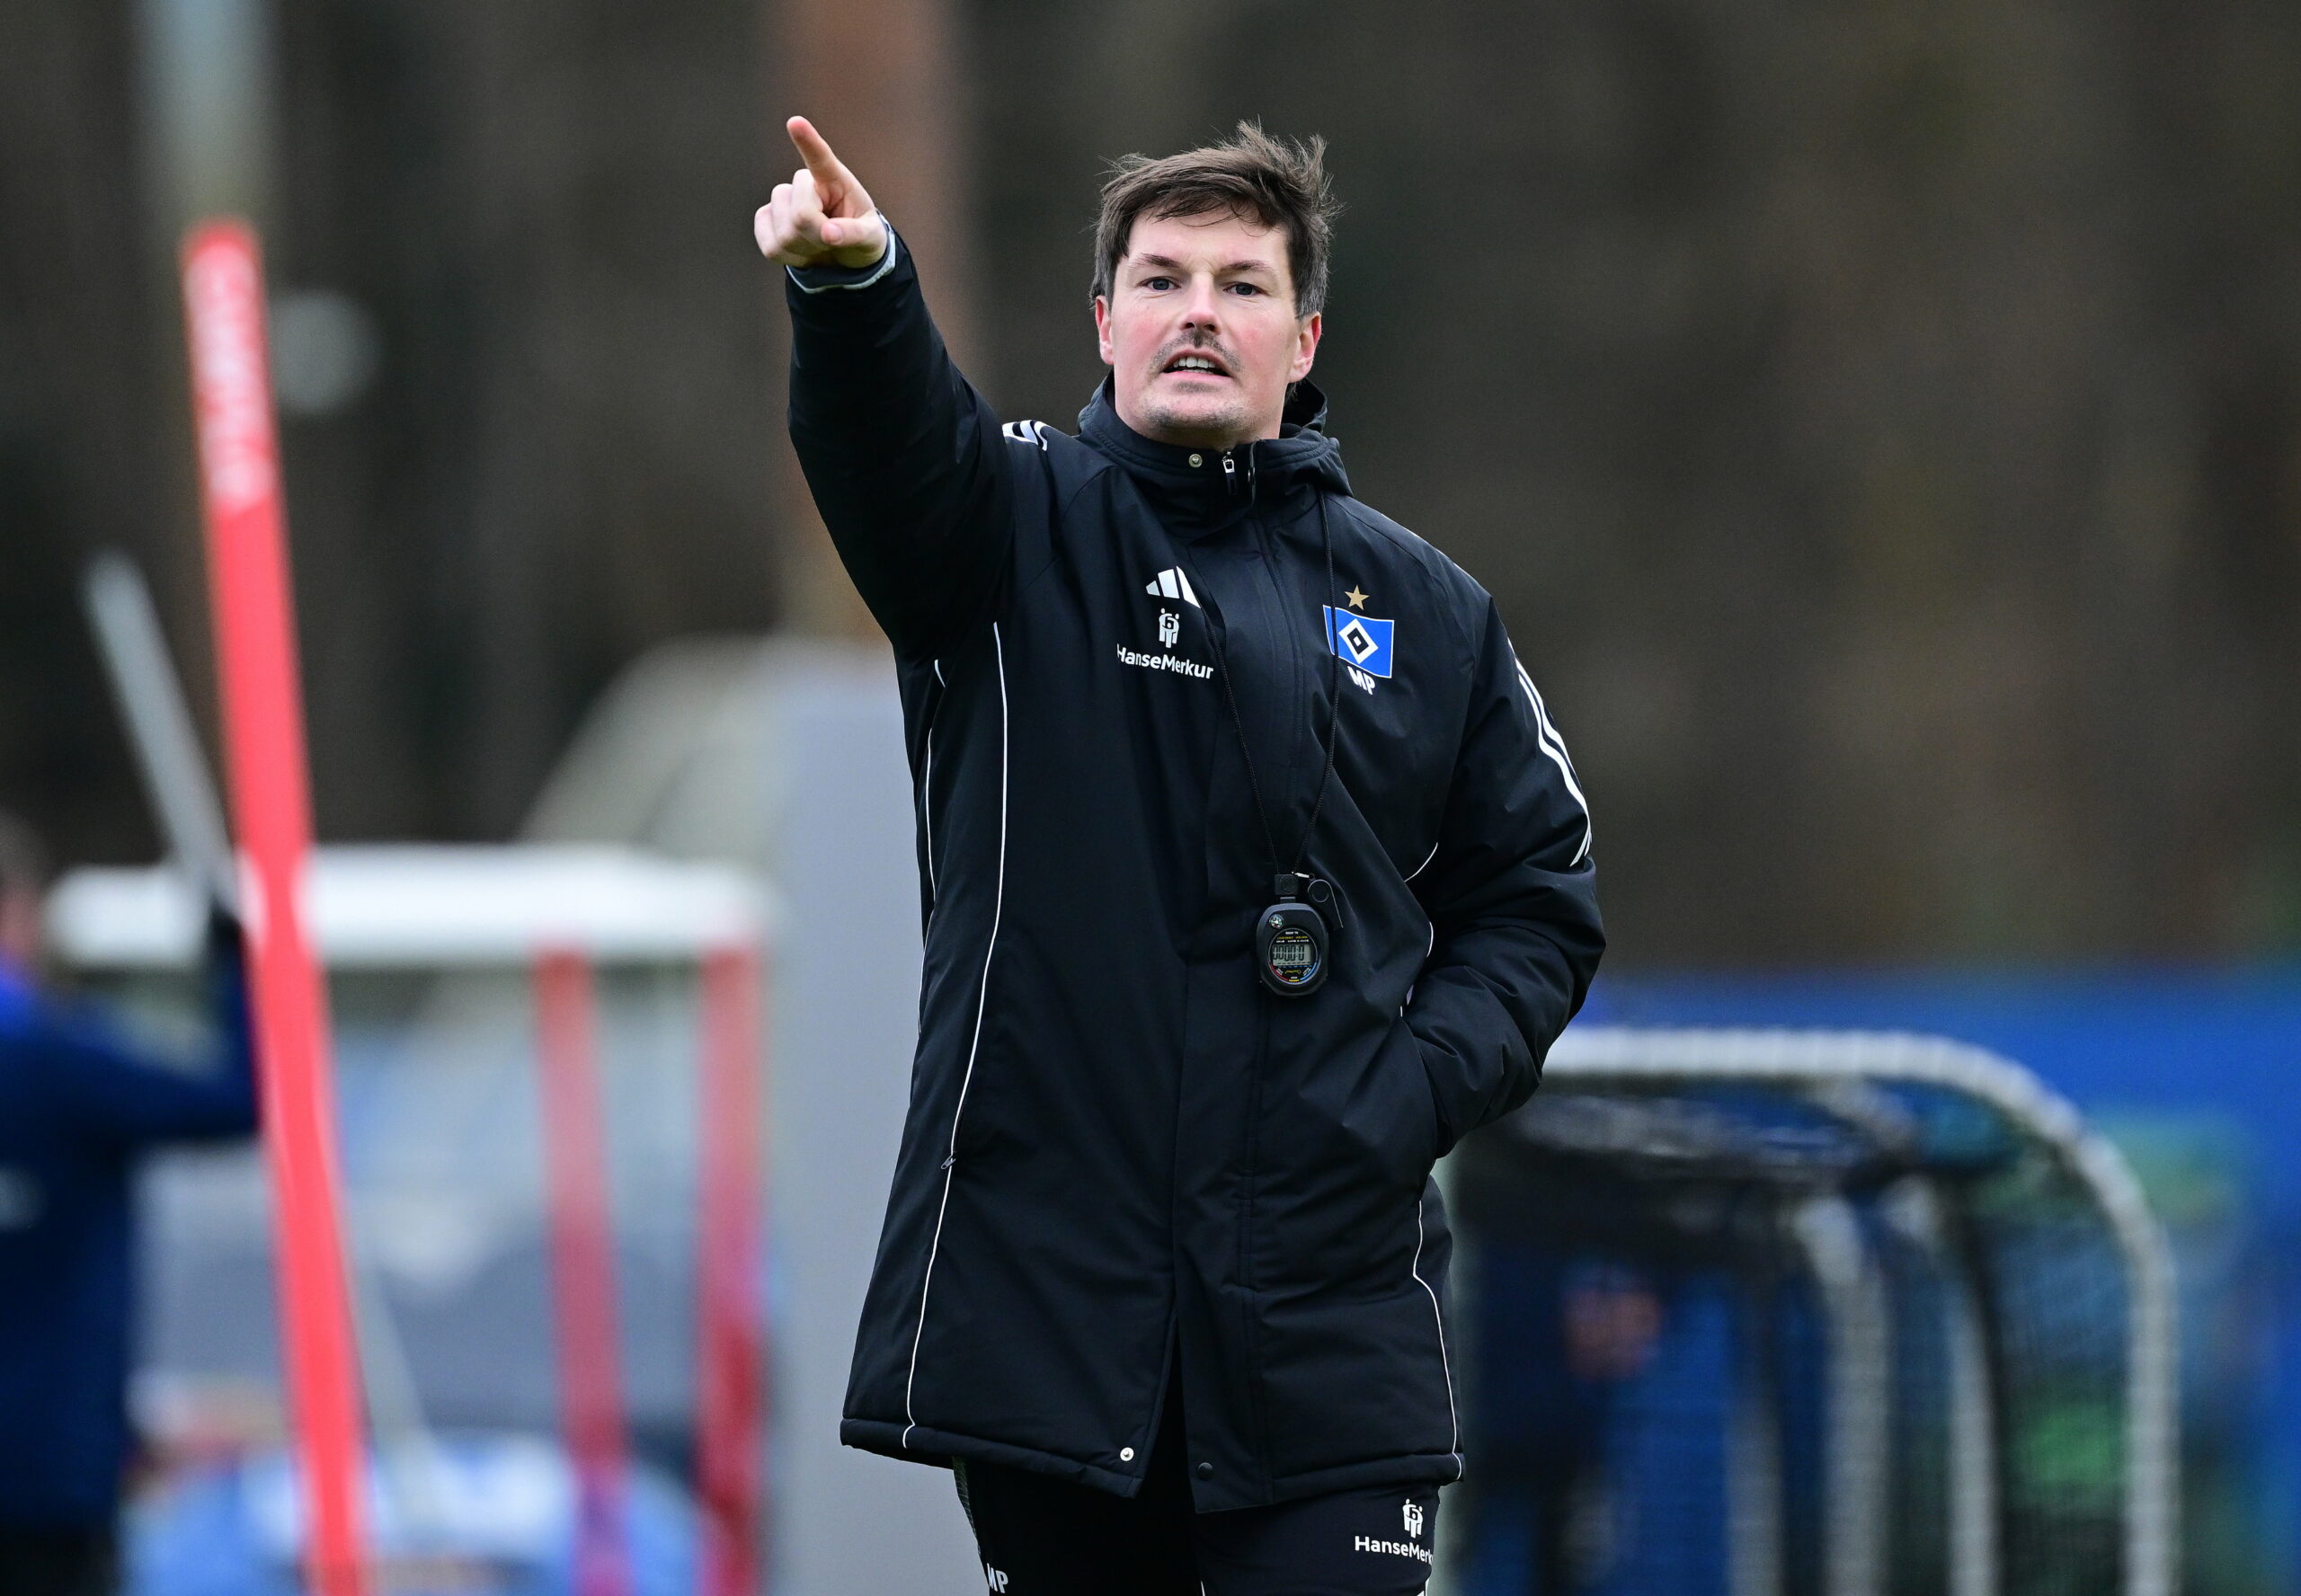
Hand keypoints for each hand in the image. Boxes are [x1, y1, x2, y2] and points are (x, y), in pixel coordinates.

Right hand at [755, 117, 887, 270]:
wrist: (842, 255)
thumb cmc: (859, 236)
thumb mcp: (870, 236)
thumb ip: (854, 234)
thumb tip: (829, 234)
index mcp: (834, 180)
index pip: (820, 158)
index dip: (807, 141)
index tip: (796, 123)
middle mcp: (804, 184)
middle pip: (801, 215)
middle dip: (819, 237)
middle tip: (833, 240)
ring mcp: (781, 201)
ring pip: (785, 235)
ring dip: (806, 250)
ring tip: (819, 244)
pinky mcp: (765, 220)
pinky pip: (770, 246)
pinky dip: (789, 258)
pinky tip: (802, 251)